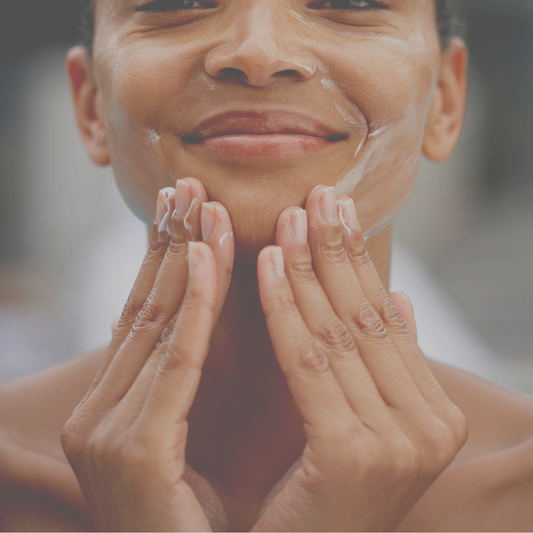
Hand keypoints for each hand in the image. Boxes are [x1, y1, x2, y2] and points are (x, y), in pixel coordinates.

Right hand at [61, 178, 233, 532]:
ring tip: (198, 202)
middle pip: (147, 310)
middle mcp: (102, 414)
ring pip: (158, 326)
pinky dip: (192, 308)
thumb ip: (185, 380)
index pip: (149, 317)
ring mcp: (108, 434)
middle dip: (170, 244)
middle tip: (188, 186)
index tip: (189, 209)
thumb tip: (203, 324)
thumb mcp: (189, 438)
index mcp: (116, 410)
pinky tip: (205, 257)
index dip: (168, 259)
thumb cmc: (202, 523)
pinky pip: (175, 364)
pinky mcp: (133, 455)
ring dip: (182, 258)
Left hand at [255, 185, 467, 532]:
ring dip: (307, 268)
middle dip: (336, 251)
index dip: (358, 261)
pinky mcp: (352, 455)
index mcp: (434, 418)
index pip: (386, 320)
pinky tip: (264, 264)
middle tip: (315, 195)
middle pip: (366, 318)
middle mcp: (429, 430)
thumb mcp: (364, 424)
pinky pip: (307, 362)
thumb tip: (398, 296)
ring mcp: (398, 445)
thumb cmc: (321, 499)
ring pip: (336, 332)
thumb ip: (388, 363)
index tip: (337, 211)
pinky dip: (283, 309)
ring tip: (288, 216)